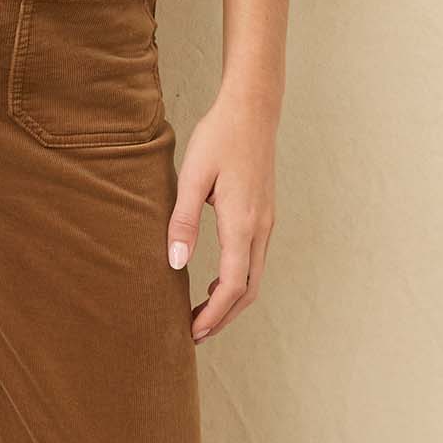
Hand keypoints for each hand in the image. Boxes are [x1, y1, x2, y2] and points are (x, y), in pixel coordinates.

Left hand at [167, 82, 280, 339]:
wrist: (253, 109)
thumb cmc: (219, 137)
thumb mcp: (192, 176)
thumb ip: (183, 221)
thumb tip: (176, 264)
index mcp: (243, 222)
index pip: (232, 285)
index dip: (213, 314)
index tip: (191, 332)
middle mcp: (261, 228)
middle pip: (247, 290)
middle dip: (222, 317)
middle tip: (193, 334)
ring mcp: (267, 222)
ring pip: (254, 277)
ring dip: (230, 301)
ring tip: (201, 314)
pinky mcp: (265, 214)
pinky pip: (254, 260)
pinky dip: (237, 281)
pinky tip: (214, 281)